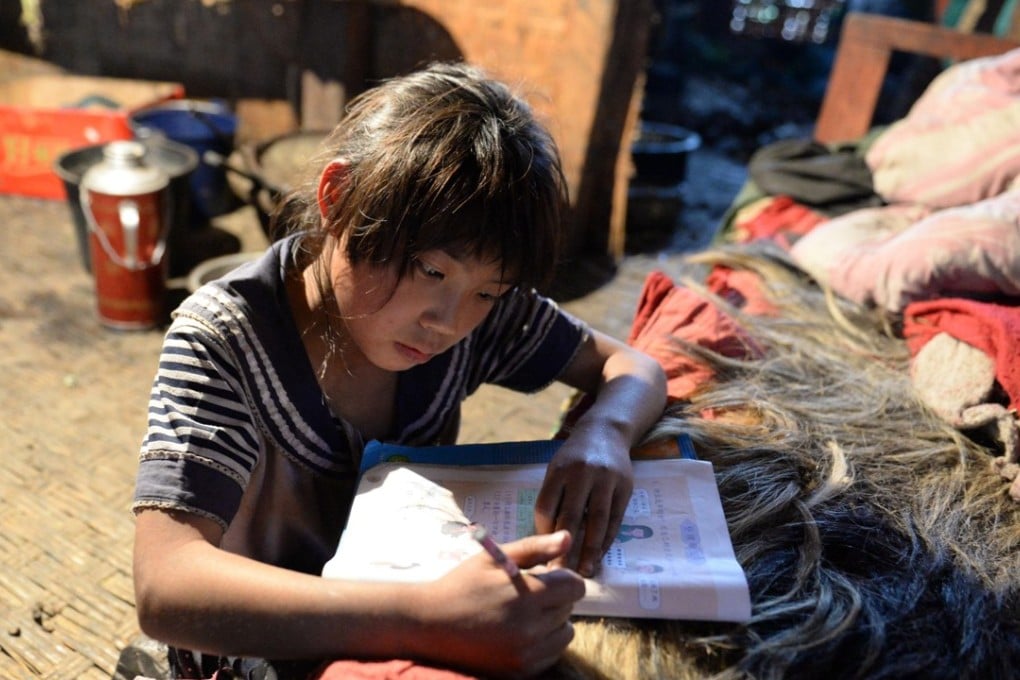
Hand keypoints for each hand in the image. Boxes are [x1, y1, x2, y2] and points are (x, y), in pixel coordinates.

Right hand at [417, 531, 584, 677]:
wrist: (429, 623)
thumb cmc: (463, 584)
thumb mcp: (496, 558)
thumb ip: (535, 548)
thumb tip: (568, 538)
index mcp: (527, 595)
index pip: (575, 586)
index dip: (563, 578)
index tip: (546, 576)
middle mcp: (532, 628)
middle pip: (569, 608)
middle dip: (554, 597)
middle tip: (526, 593)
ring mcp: (526, 654)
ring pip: (565, 634)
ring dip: (553, 622)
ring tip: (524, 614)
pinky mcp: (520, 671)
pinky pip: (551, 654)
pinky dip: (543, 643)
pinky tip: (519, 633)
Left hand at [533, 432, 633, 576]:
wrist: (606, 431)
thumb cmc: (574, 457)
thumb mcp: (557, 468)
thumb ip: (552, 496)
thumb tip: (546, 536)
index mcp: (559, 470)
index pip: (546, 505)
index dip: (543, 531)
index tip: (542, 551)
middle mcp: (582, 474)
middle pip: (571, 516)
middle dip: (564, 547)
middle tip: (558, 572)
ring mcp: (606, 479)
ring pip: (597, 520)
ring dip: (590, 549)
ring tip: (585, 571)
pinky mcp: (625, 486)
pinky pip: (616, 518)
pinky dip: (607, 538)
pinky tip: (600, 554)